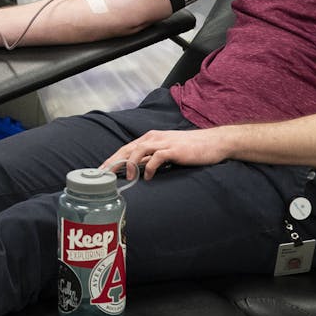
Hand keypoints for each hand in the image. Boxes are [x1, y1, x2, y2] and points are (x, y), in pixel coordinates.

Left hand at [102, 128, 228, 179]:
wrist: (213, 142)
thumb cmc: (189, 149)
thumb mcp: (166, 152)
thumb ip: (150, 158)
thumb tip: (135, 169)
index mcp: (150, 138)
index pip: (125, 149)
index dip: (112, 159)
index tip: (101, 171)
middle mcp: (154, 138)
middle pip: (127, 149)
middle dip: (114, 161)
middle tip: (103, 175)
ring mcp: (164, 142)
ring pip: (139, 150)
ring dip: (130, 164)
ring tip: (127, 177)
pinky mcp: (174, 149)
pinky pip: (157, 157)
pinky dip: (150, 167)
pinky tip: (148, 177)